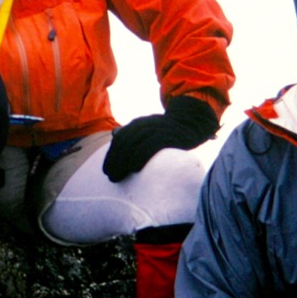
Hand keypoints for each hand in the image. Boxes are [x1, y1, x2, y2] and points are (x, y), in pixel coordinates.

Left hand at [102, 95, 218, 181]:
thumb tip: (115, 138)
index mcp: (138, 123)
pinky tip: (135, 168)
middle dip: (115, 161)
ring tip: (118, 176)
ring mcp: (156, 129)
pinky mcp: (168, 136)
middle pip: (124, 143)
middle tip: (110, 177)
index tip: (106, 170)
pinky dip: (141, 157)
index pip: (119, 139)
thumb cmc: (167, 130)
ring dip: (124, 162)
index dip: (111, 155)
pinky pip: (151, 146)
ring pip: (134, 145)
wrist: (190, 120)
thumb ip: (133, 134)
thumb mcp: (149, 128)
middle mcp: (145, 124)